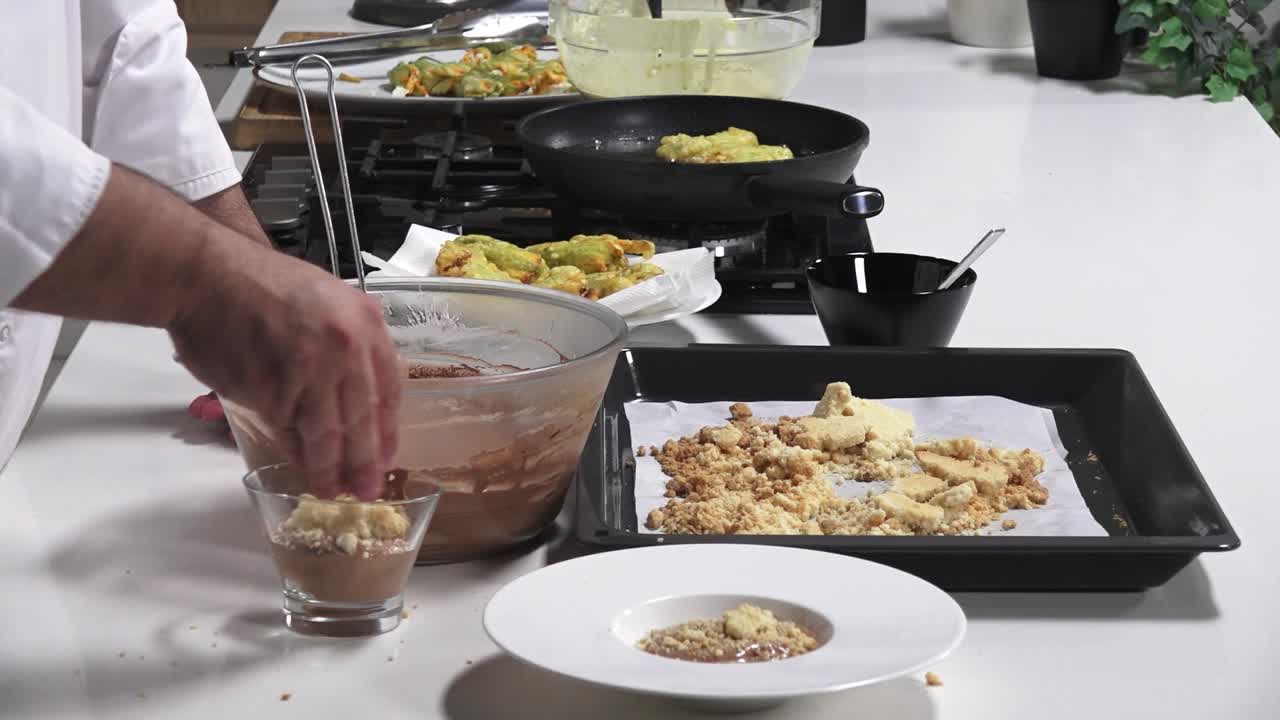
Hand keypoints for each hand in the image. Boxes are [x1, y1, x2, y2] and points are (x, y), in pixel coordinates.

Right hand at [169, 244, 399, 499]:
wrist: (208, 274)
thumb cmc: (262, 284)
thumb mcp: (329, 299)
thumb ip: (351, 343)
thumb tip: (361, 395)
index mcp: (364, 323)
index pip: (388, 389)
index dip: (387, 430)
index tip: (388, 457)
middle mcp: (344, 348)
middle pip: (362, 418)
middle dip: (365, 461)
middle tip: (368, 489)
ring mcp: (308, 371)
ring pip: (326, 432)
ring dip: (330, 467)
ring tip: (333, 490)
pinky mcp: (270, 390)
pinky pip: (289, 431)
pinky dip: (296, 454)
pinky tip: (303, 469)